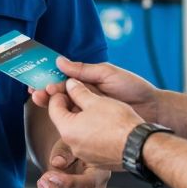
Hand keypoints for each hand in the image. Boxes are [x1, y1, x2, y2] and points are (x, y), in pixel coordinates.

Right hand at [30, 57, 159, 123]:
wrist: (152, 108)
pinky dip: (64, 121)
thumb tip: (59, 61)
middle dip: (46, 93)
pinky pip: (76, 124)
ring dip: (51, 105)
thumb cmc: (132, 87)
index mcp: (87, 82)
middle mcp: (85, 96)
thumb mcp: (107, 73)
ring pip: (64, 109)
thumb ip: (83, 70)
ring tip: (40, 101)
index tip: (36, 79)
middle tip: (35, 92)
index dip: (49, 79)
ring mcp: (88, 111)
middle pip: (60, 95)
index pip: (63, 79)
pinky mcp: (93, 126)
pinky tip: (55, 119)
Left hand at [35, 139, 109, 187]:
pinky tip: (44, 187)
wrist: (74, 152)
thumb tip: (58, 163)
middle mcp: (99, 186)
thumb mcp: (69, 143)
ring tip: (41, 182)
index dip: (68, 182)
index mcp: (101, 170)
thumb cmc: (74, 145)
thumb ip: (63, 152)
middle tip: (42, 179)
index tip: (50, 175)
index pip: (88, 183)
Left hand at [46, 79, 144, 170]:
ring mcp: (85, 154)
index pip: (53, 107)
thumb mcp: (96, 100)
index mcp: (67, 128)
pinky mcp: (97, 160)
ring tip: (96, 110)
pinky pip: (89, 143)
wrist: (139, 146)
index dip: (59, 93)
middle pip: (65, 120)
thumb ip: (78, 91)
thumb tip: (70, 84)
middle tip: (80, 95)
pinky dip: (92, 133)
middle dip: (71, 106)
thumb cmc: (118, 123)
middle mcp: (72, 145)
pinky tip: (105, 125)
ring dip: (82, 120)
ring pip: (78, 132)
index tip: (68, 87)